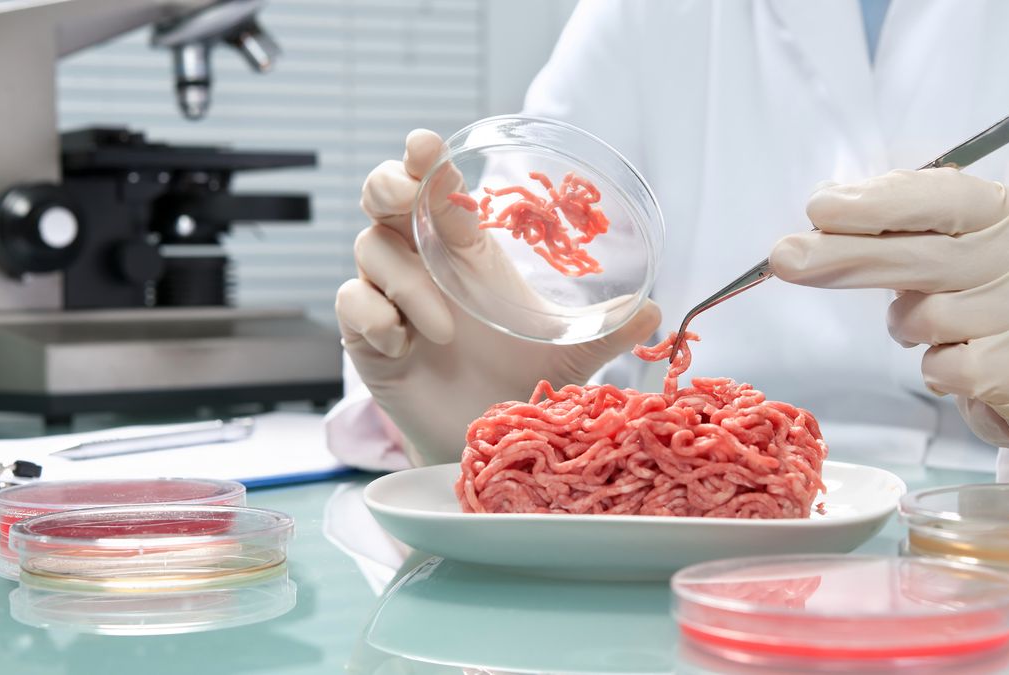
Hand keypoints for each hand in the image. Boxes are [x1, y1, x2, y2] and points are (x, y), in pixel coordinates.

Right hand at [336, 129, 659, 464]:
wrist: (480, 437)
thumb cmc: (514, 381)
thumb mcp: (566, 353)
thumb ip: (605, 332)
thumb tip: (657, 312)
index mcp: (464, 251)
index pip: (433, 186)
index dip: (423, 158)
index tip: (427, 146)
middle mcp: (421, 264)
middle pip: (380, 198)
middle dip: (388, 189)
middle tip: (408, 203)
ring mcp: (388, 298)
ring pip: (368, 251)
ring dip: (404, 283)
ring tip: (442, 329)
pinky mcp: (364, 338)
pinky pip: (352, 306)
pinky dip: (374, 319)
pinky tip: (402, 346)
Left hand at [770, 168, 1008, 471]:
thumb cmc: (994, 299)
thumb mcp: (966, 246)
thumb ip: (908, 224)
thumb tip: (828, 207)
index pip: (944, 198)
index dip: (877, 203)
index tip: (819, 207)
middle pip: (919, 255)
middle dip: (843, 257)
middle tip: (785, 258)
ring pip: (921, 317)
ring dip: (906, 324)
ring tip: (934, 325)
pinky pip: (938, 367)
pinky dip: (934, 366)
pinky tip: (960, 358)